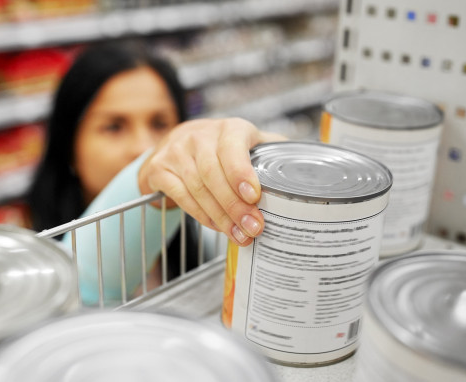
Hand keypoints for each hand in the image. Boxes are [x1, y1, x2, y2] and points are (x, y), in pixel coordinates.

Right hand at [138, 118, 285, 245]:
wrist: (175, 144)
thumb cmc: (222, 148)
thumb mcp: (248, 143)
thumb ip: (273, 152)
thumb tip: (305, 170)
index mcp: (229, 129)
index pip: (232, 148)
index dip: (241, 172)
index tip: (254, 197)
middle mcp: (199, 136)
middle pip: (214, 174)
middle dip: (234, 205)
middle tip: (253, 228)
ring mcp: (176, 151)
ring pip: (198, 188)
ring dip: (220, 216)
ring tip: (239, 235)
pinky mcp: (159, 169)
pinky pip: (181, 196)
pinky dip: (201, 215)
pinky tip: (216, 227)